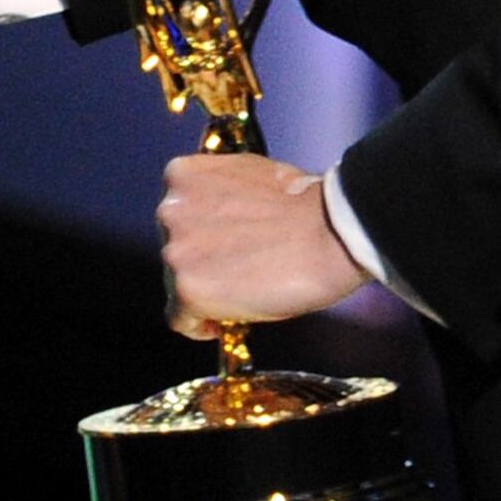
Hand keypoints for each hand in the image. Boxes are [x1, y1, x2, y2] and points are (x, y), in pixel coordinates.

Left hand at [158, 153, 370, 337]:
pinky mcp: (188, 290)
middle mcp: (169, 209)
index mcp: (182, 176)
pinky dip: (198, 325)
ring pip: (177, 282)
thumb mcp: (250, 175)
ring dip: (204, 289)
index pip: (177, 214)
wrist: (331, 233)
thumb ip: (222, 193)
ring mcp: (176, 251)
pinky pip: (180, 319)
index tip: (221, 250)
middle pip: (174, 248)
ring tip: (243, 292)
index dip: (199, 236)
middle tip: (240, 270)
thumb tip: (223, 216)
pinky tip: (219, 325)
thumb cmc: (306, 204)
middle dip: (202, 260)